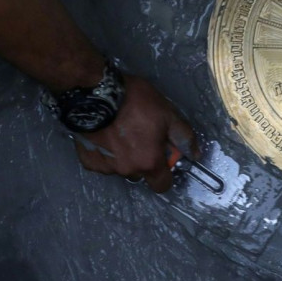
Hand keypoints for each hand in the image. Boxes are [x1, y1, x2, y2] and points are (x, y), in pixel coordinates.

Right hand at [72, 75, 198, 192]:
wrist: (95, 94)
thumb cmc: (135, 102)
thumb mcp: (168, 115)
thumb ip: (183, 137)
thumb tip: (194, 154)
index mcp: (149, 162)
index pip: (162, 185)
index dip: (165, 174)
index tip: (163, 158)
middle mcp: (127, 170)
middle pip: (140, 173)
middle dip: (143, 160)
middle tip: (141, 137)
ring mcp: (105, 167)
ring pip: (120, 167)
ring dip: (123, 156)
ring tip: (120, 132)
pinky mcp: (87, 160)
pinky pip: (101, 161)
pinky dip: (105, 152)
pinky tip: (105, 135)